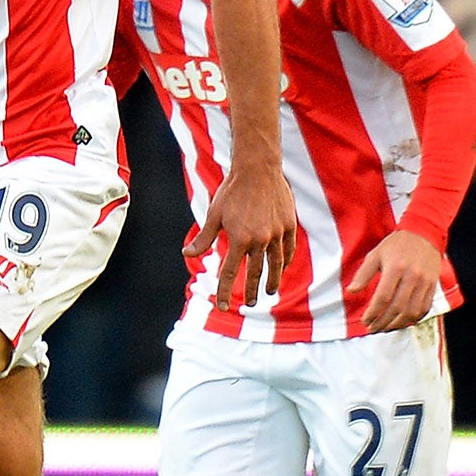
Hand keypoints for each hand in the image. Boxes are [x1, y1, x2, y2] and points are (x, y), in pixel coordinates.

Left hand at [183, 167, 297, 311]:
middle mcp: (259, 240)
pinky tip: (282, 267)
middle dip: (252, 291)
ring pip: (276, 265)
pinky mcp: (288, 225)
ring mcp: (276, 233)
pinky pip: (288, 249)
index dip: (225, 292)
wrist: (257, 168)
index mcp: (239, 239)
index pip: (230, 273)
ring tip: (270, 291)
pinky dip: (285, 261)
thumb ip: (204, 238)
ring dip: (272, 280)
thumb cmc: (231, 191)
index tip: (223, 306)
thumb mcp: (214, 215)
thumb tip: (187, 255)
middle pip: (256, 273)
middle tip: (252, 303)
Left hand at [346, 229, 442, 332]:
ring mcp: (425, 282)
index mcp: (396, 268)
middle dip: (383, 322)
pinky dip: (412, 319)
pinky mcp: (433, 286)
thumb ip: (363, 274)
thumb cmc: (397, 245)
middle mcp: (412, 276)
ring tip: (385, 328)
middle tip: (372, 328)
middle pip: (397, 308)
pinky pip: (424, 309)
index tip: (365, 321)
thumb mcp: (375, 255)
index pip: (383, 297)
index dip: (373, 313)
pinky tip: (402, 322)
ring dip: (397, 324)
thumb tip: (351, 291)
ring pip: (411, 312)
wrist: (424, 234)